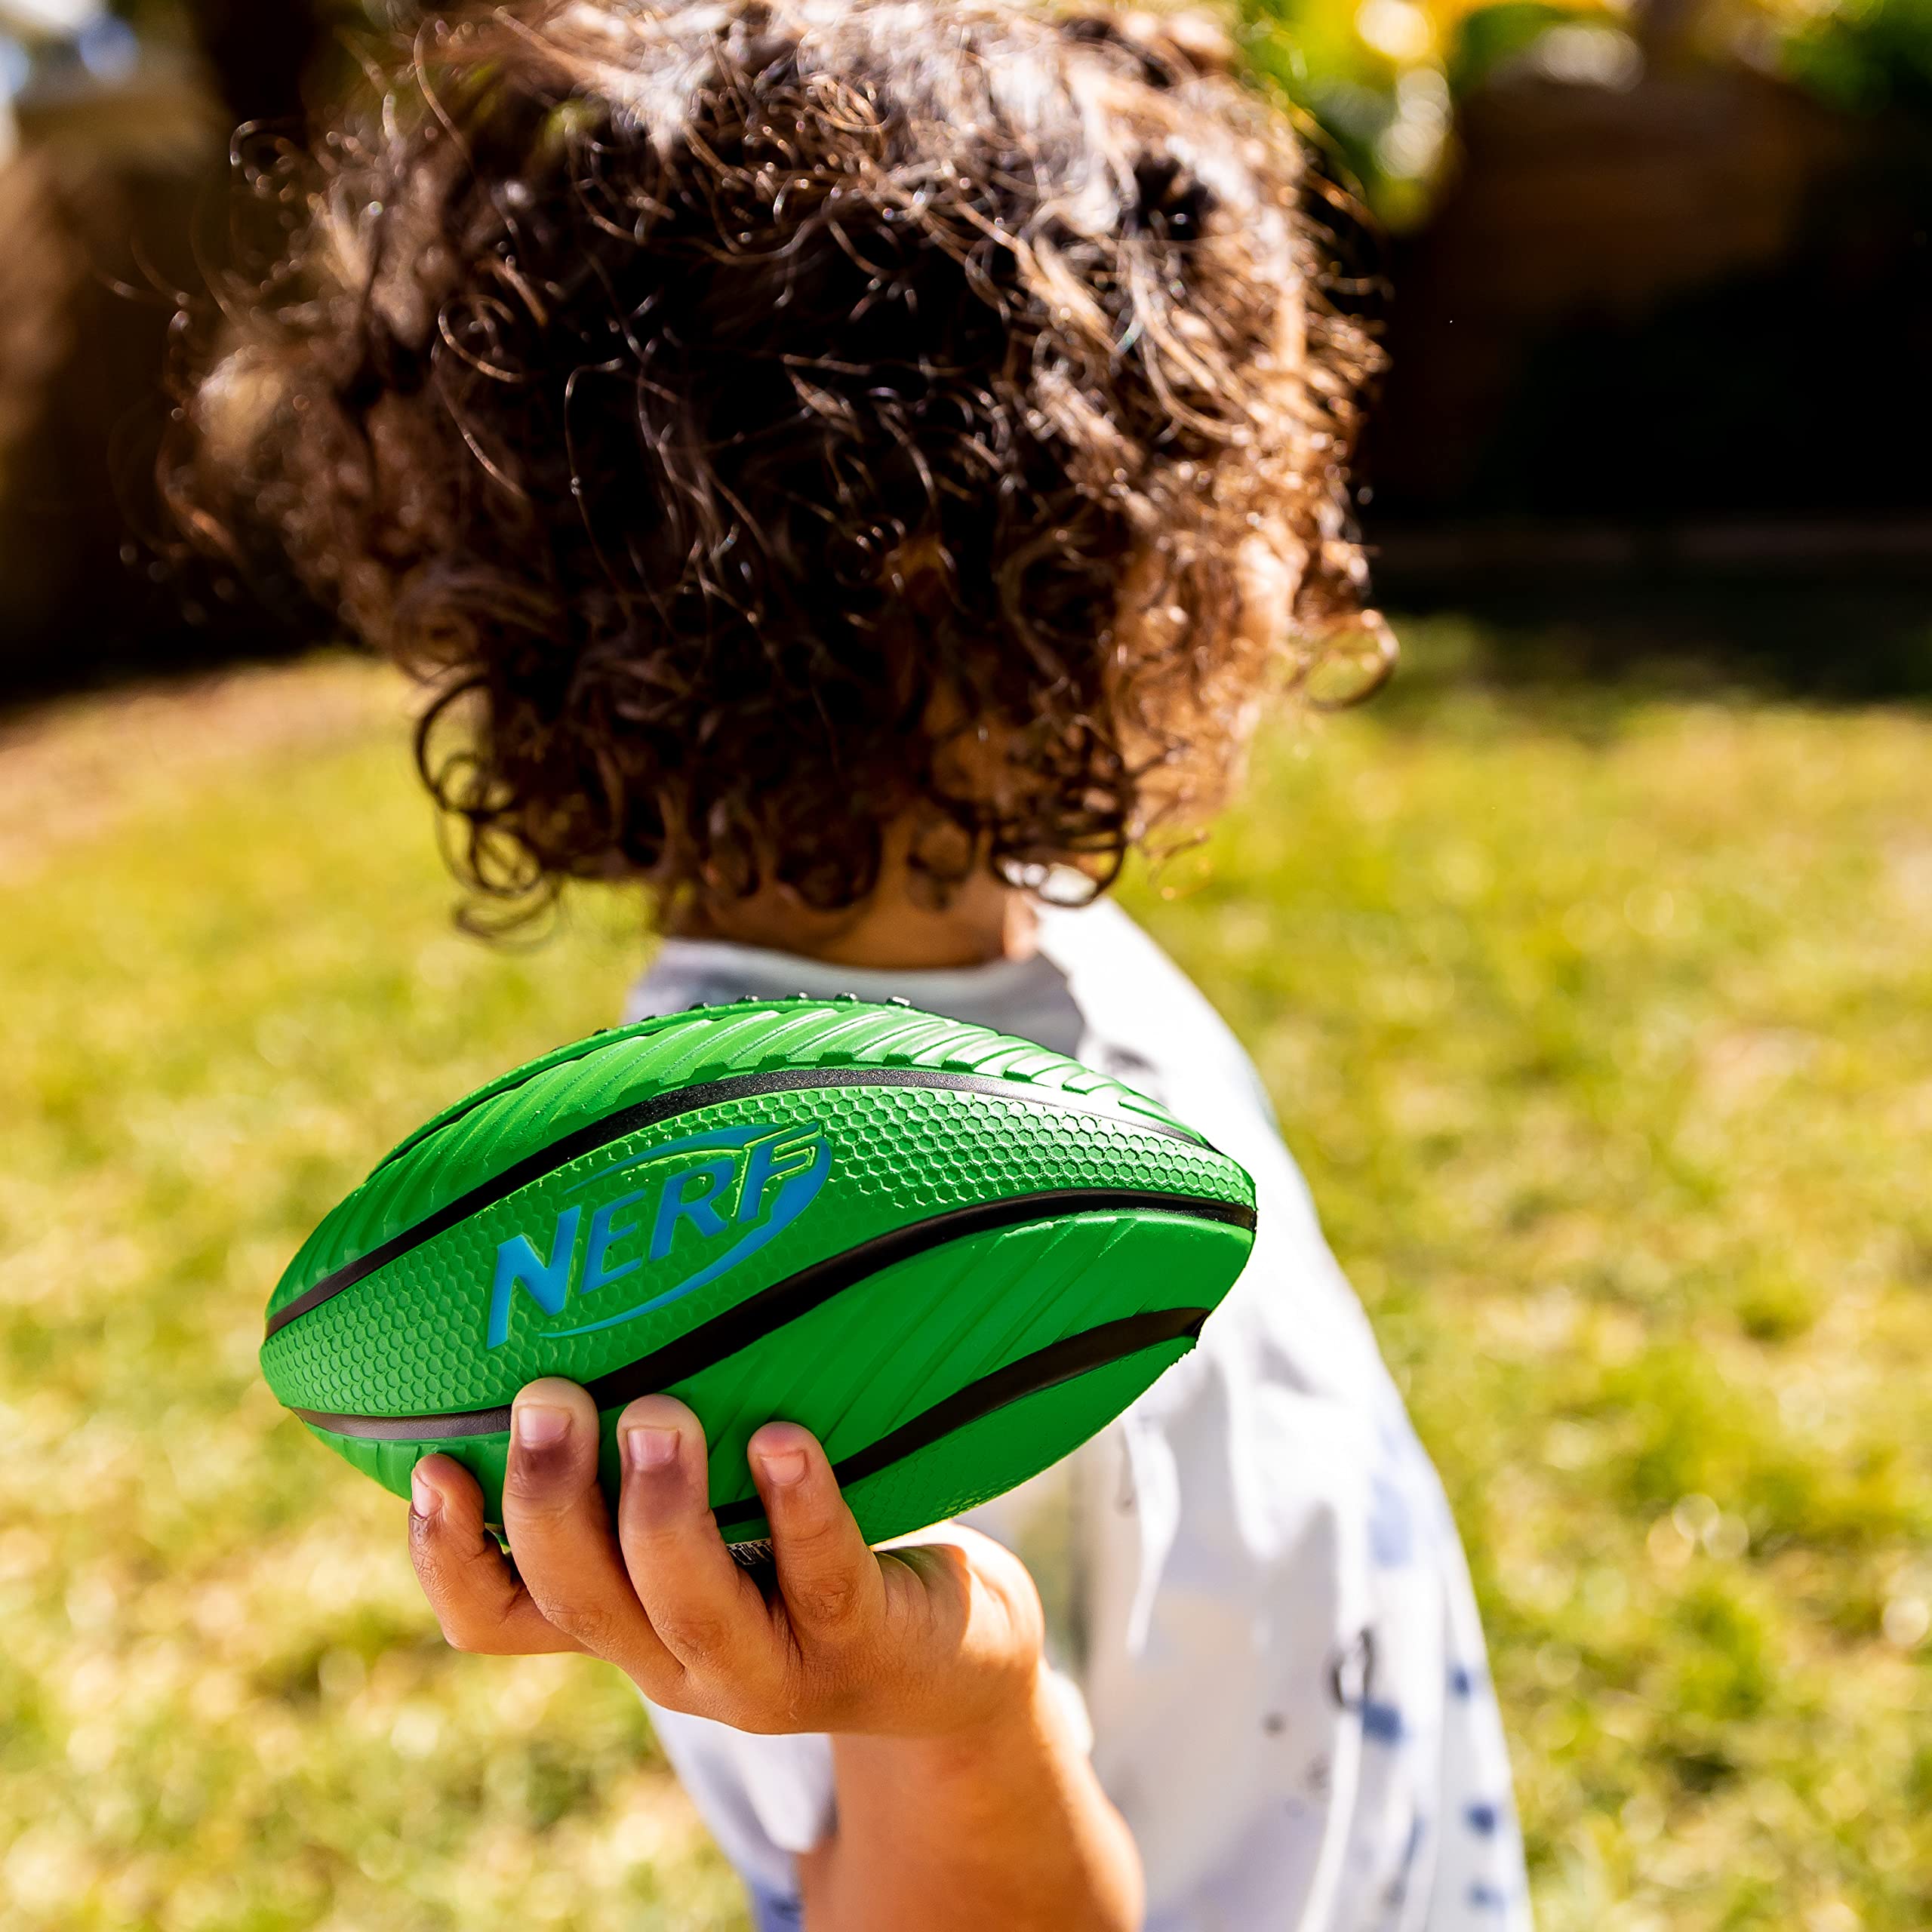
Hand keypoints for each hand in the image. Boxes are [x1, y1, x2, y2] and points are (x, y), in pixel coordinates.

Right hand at [405, 1378, 1046, 1739]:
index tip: (427, 1461)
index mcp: (623, 1616)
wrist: (950, 1654)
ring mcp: (770, 1668)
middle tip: (547, 1396)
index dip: (446, 1557)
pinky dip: (799, 1511)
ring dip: (661, 1514)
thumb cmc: (807, 1545)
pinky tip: (786, 1440)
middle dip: (550, 1504)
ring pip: (690, 1610)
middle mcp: (677, 1658)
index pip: (496, 1618)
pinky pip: (823, 1581)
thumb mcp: (716, 1497)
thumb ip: (642, 1433)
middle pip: (582, 1602)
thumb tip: (581, 1268)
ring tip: (655, 1416)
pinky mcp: (862, 1646)